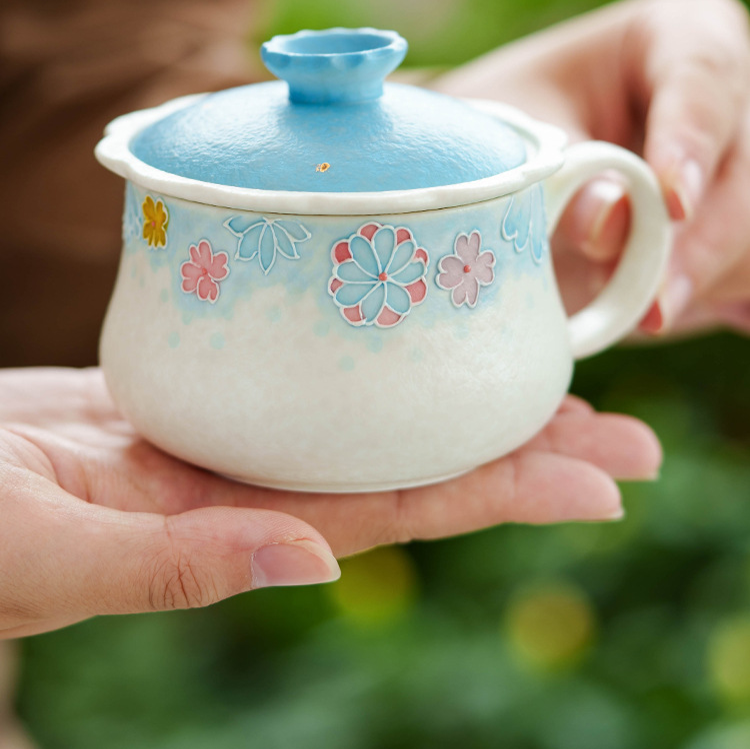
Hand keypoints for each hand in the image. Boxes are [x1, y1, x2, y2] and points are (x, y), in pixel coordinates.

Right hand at [0, 367, 659, 637]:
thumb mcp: (50, 555)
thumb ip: (175, 568)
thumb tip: (315, 560)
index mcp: (228, 529)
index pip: (397, 508)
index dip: (504, 491)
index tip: (601, 481)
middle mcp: (245, 485)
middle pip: (408, 461)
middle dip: (519, 449)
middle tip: (624, 432)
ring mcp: (222, 436)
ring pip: (364, 414)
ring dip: (454, 398)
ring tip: (549, 381)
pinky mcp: (187, 390)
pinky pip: (299, 371)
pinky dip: (364, 352)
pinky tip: (404, 334)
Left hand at [436, 0, 749, 333]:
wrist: (517, 163)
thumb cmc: (515, 128)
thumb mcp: (518, 138)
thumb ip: (563, 180)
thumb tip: (610, 228)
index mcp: (681, 35)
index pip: (703, 79)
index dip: (691, 145)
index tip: (673, 206)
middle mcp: (735, 89)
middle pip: (749, 168)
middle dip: (700, 246)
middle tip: (650, 307)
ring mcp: (748, 157)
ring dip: (704, 281)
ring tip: (635, 315)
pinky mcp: (745, 220)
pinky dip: (720, 300)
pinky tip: (677, 315)